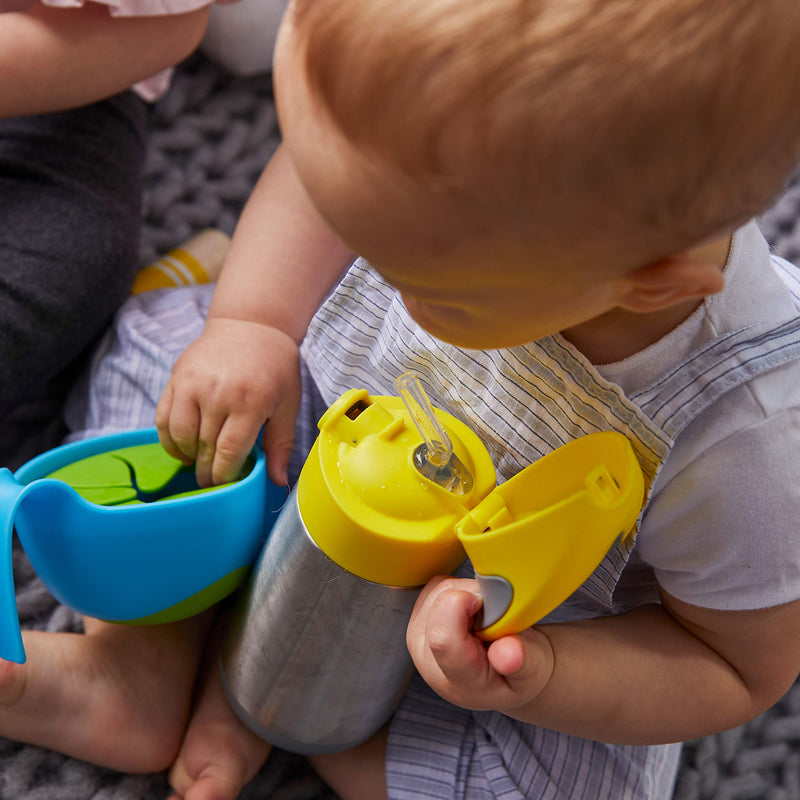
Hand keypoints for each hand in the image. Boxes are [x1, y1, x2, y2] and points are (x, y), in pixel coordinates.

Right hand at [155, 316, 300, 487]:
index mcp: (250, 401)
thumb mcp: (288, 405)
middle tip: (211, 481)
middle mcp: (218, 392)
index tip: (225, 484)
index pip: (229, 450)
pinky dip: (169, 439)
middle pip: (203, 446)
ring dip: (186, 456)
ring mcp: (192, 384)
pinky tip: (183, 447)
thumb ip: (281, 444)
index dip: (224, 474)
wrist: (252, 325)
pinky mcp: (176, 378)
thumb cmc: (275, 368)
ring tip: (198, 462)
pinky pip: (163, 417)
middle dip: (206, 470)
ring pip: (179, 435)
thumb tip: (278, 481)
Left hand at [406, 576, 554, 712]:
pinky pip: (436, 584)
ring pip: (439, 588)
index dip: (466, 607)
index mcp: (456, 678)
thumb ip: (520, 661)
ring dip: (467, 592)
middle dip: (475, 597)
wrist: (506, 673)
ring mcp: (418, 635)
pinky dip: (459, 588)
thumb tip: (509, 654)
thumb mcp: (532, 672)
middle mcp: (428, 657)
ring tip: (484, 617)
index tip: (493, 606)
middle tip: (495, 618)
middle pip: (442, 602)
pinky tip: (472, 610)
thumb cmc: (519, 672)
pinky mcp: (418, 615)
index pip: (443, 638)